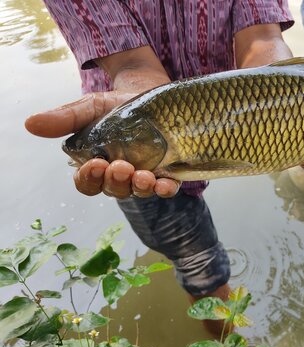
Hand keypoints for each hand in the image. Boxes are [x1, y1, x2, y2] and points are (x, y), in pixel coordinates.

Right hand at [25, 91, 180, 198]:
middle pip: (114, 189)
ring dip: (140, 187)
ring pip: (139, 191)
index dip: (89, 178)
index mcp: (97, 164)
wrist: (149, 92)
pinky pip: (166, 187)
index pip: (88, 182)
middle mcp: (120, 175)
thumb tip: (31, 124)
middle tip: (120, 167)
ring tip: (143, 176)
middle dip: (116, 181)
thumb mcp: (90, 108)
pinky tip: (166, 185)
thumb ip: (66, 118)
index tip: (95, 164)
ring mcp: (144, 175)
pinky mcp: (166, 171)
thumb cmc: (116, 104)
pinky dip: (165, 189)